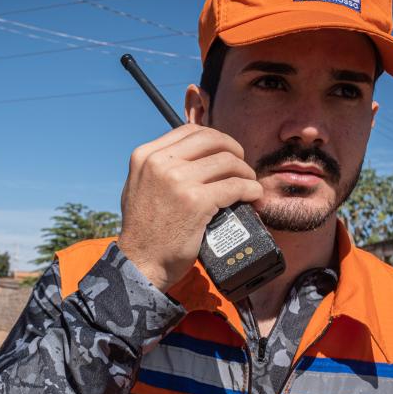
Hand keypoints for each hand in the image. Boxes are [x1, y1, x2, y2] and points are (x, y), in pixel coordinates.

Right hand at [117, 124, 261, 292]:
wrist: (141, 262)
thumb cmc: (143, 229)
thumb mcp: (138, 185)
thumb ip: (158, 166)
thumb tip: (189, 153)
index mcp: (146, 155)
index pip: (190, 131)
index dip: (215, 139)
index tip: (225, 152)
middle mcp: (160, 163)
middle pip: (212, 140)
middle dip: (234, 150)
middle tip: (241, 166)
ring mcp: (178, 181)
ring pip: (227, 162)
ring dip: (245, 172)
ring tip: (249, 183)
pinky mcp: (196, 201)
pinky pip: (235, 186)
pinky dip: (251, 189)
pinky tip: (253, 196)